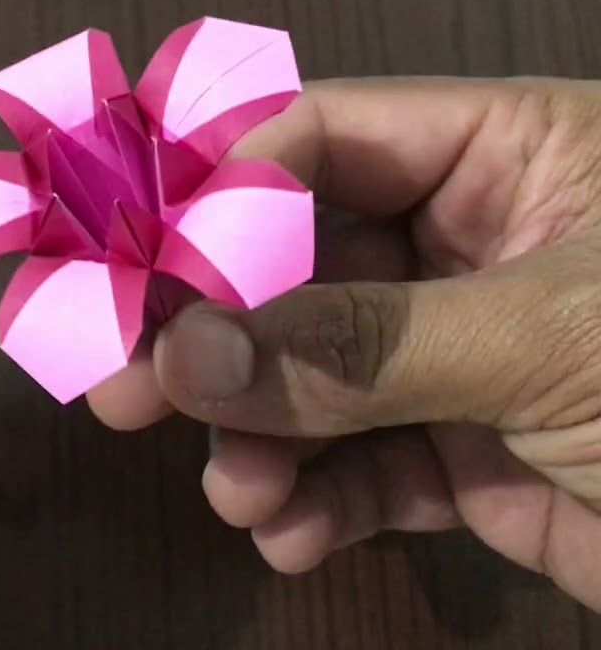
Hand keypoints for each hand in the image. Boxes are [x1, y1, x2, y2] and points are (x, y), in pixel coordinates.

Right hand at [87, 77, 600, 610]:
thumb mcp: (549, 338)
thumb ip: (359, 342)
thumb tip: (188, 353)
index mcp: (509, 152)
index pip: (318, 140)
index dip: (218, 200)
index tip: (137, 277)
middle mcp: (470, 240)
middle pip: (294, 265)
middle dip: (216, 336)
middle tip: (123, 389)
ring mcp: (463, 350)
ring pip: (311, 374)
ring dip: (259, 436)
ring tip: (238, 491)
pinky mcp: (469, 451)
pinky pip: (359, 463)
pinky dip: (313, 501)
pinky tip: (289, 534)